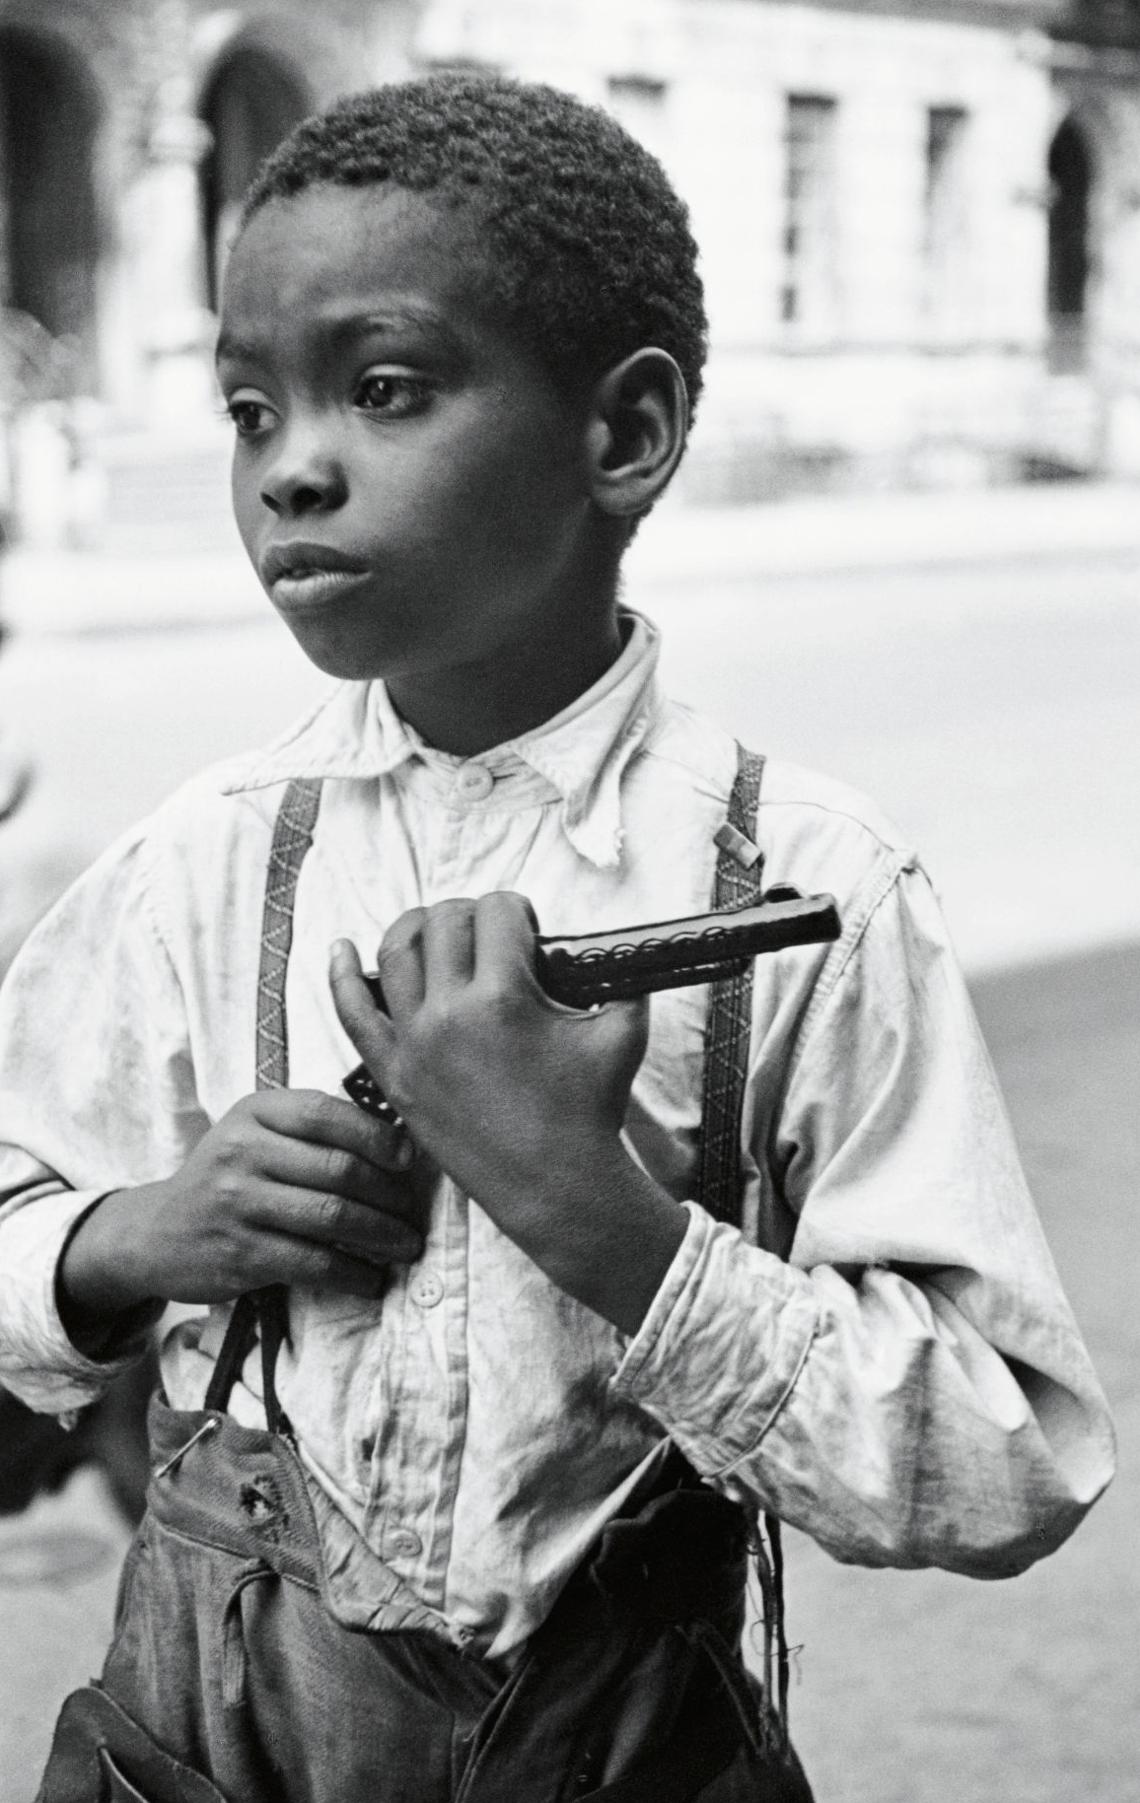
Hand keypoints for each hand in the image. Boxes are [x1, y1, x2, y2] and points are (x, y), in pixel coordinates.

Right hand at [58, 1091, 425, 1342]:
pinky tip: (371, 1278)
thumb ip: (312, 1128)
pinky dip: (352, 1274)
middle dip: (389, 1193)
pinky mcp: (240, 1252)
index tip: (409, 1159)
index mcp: (255, 1112)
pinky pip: (313, 1263)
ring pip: (331, 1217)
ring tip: (406, 1245)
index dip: (377, 1135)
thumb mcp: (256, 1132)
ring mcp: (239, 1203)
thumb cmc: (227, 1176)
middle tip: (413, 1211)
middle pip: (338, 1168)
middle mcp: (242, 1151)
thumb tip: (399, 1140)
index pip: (326, 1113)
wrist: (156, 1231)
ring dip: (381, 1235)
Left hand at [330, 894, 686, 1332]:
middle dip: (471, 915)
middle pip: (444, 922)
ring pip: (396, 952)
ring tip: (437, 931)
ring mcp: (414, 1043)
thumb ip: (623, 976)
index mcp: (504, 995)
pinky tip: (342, 950)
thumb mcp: (623, 1031)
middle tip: (490, 936)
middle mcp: (449, 1012)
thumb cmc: (591, 1110)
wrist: (556, 1185)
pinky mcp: (394, 1075)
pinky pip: (353, 1015)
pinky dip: (341, 975)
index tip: (526, 929)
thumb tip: (613, 944)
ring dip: (417, 928)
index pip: (497, 911)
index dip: (516, 910)